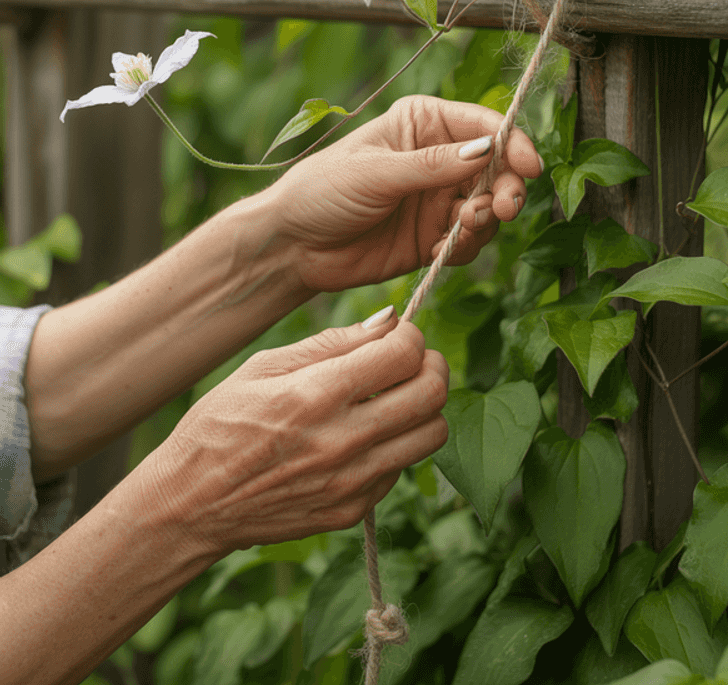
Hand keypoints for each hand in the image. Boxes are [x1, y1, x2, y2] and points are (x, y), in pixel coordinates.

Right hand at [145, 310, 446, 557]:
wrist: (190, 505)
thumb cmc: (220, 425)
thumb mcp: (263, 366)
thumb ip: (332, 342)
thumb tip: (388, 320)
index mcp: (317, 394)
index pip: (404, 353)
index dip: (410, 335)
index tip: (398, 335)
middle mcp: (342, 440)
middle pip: (432, 393)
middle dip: (431, 366)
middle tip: (410, 362)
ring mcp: (351, 482)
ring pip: (432, 435)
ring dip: (424, 409)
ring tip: (394, 398)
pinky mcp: (352, 511)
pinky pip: (402, 468)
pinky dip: (396, 445)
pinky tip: (364, 437)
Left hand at [269, 95, 542, 292]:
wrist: (292, 245)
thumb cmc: (322, 190)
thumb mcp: (376, 172)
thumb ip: (434, 165)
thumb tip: (489, 149)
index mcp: (423, 124)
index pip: (483, 127)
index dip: (513, 144)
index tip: (529, 167)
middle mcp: (438, 158)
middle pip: (498, 168)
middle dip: (506, 188)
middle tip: (502, 208)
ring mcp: (437, 199)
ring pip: (489, 207)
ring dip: (485, 220)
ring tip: (460, 228)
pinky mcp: (434, 237)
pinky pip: (469, 242)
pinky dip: (464, 247)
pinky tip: (439, 250)